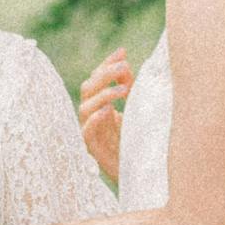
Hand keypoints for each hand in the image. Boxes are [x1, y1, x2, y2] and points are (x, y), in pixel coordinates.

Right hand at [78, 47, 132, 182]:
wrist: (139, 173)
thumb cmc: (137, 141)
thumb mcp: (136, 111)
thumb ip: (129, 88)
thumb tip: (125, 64)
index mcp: (100, 104)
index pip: (96, 78)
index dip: (107, 64)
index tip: (122, 51)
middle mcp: (92, 115)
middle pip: (87, 88)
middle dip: (104, 74)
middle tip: (125, 66)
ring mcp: (90, 132)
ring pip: (85, 107)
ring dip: (103, 94)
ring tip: (125, 89)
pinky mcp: (92, 149)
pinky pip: (86, 132)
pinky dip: (95, 119)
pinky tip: (109, 111)